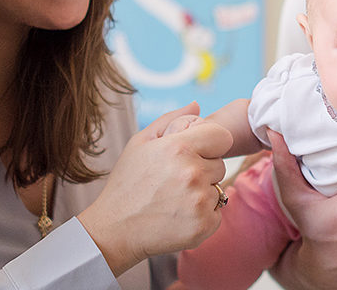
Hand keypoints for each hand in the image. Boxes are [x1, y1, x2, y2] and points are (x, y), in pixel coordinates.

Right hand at [78, 102, 232, 275]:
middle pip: (220, 165)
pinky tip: (179, 216)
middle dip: (203, 170)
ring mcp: (199, 201)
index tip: (196, 153)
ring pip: (218, 189)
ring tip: (174, 199)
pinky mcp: (203, 225)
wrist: (115, 230)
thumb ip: (171, 120)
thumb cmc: (127, 184)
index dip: (210, 144)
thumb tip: (197, 105)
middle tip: (175, 181)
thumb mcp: (140, 143)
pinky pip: (217, 213)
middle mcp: (192, 173)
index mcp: (179, 147)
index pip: (222, 136)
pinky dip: (203, 216)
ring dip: (202, 194)